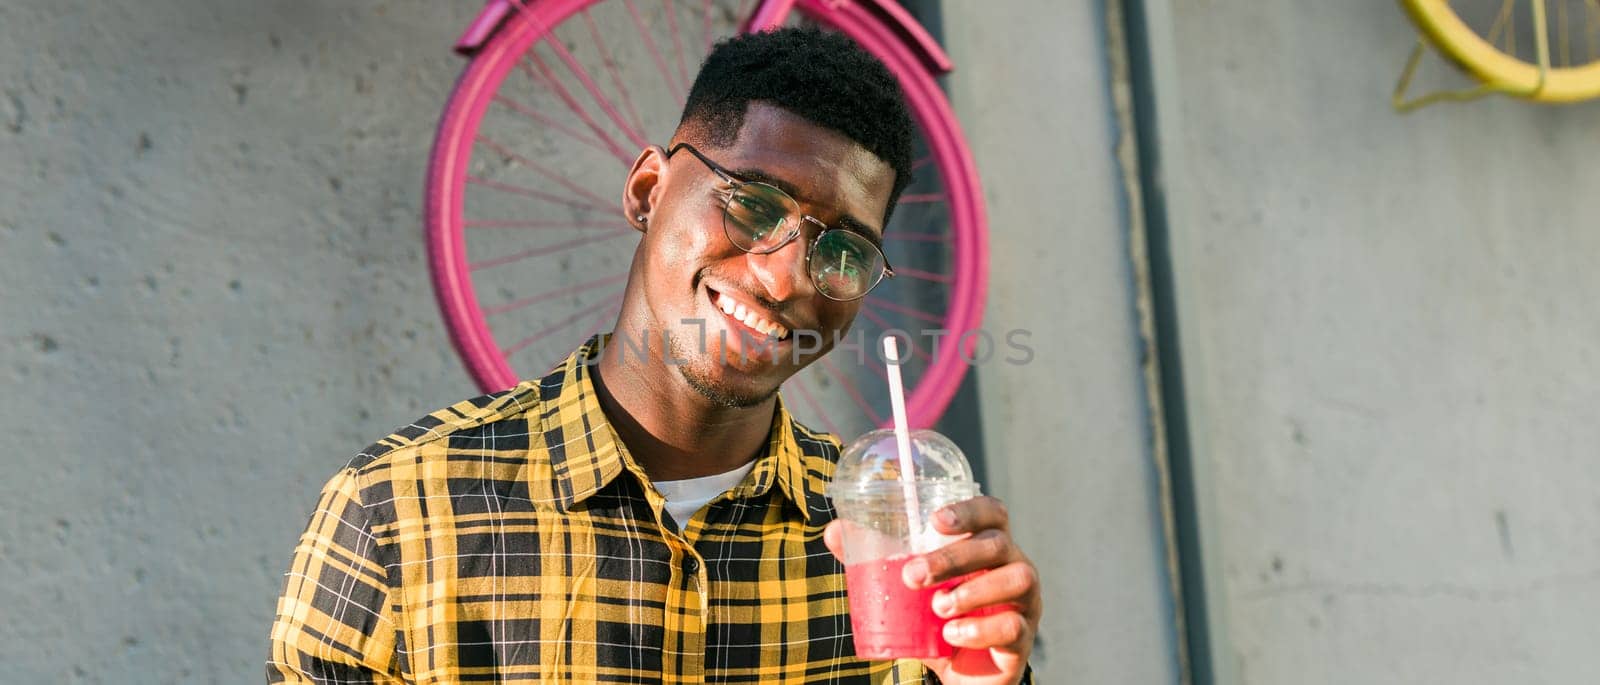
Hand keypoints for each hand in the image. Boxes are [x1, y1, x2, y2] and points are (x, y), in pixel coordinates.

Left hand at [824, 496, 1040, 684]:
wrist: (959, 675)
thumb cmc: (937, 619)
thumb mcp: (907, 591)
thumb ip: (875, 561)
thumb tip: (833, 531)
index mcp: (987, 547)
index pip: (992, 513)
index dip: (969, 510)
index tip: (935, 520)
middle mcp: (1014, 565)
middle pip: (997, 544)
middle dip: (953, 557)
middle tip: (913, 576)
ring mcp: (1025, 601)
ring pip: (1017, 578)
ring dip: (973, 590)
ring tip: (938, 608)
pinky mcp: (1023, 637)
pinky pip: (1013, 626)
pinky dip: (980, 629)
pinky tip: (952, 635)